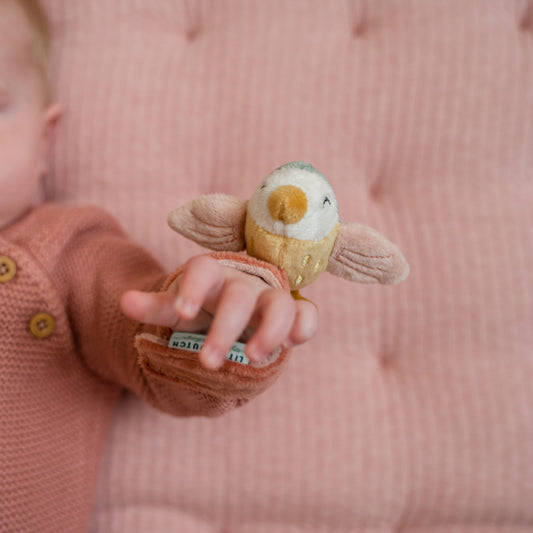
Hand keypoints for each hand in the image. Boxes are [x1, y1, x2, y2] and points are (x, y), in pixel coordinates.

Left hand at [120, 254, 317, 369]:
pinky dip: (303, 326)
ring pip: (279, 303)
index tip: (181, 314)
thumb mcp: (177, 310)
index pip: (202, 271)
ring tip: (253, 357)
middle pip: (239, 297)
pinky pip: (307, 314)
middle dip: (224, 329)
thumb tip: (125, 301)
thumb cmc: (201, 310)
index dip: (192, 289)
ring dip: (270, 330)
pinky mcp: (292, 315)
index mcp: (212, 276)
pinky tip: (292, 344)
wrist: (232, 314)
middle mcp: (244, 283)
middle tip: (207, 362)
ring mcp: (270, 298)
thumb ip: (155, 306)